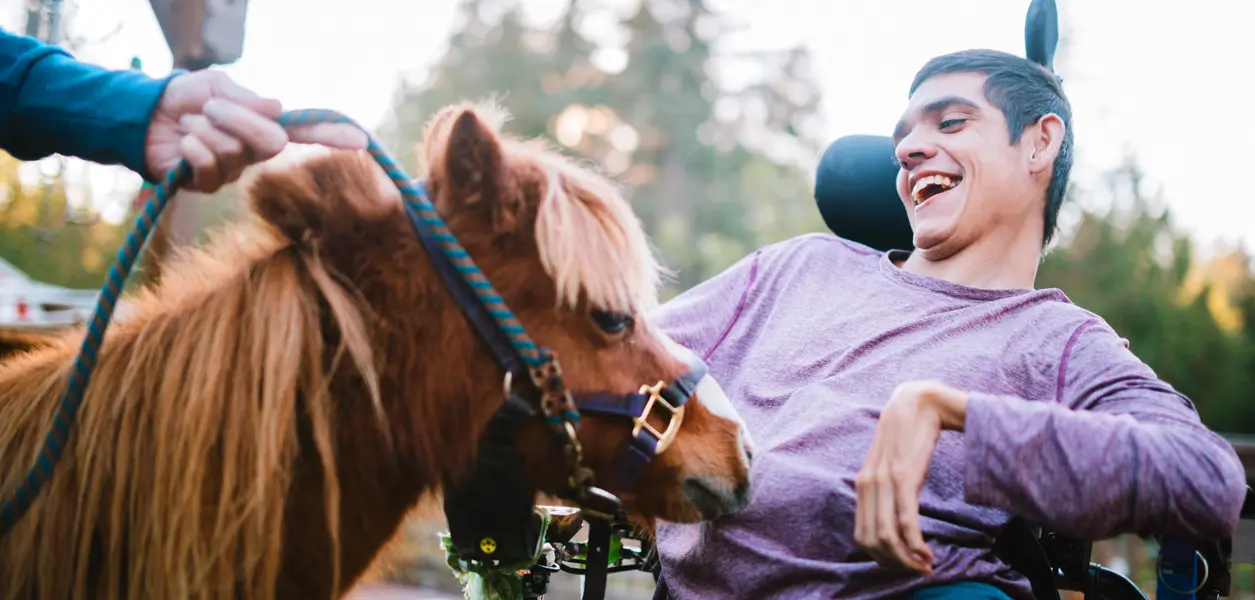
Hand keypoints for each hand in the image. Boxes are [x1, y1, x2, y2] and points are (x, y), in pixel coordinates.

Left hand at [143, 70, 367, 192]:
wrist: (143, 117)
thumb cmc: (184, 99)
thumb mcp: (217, 86)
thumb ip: (247, 99)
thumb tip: (277, 109)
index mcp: (263, 125)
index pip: (305, 131)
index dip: (332, 135)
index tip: (361, 139)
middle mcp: (254, 151)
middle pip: (271, 142)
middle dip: (239, 119)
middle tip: (211, 107)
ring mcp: (233, 170)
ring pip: (234, 151)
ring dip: (204, 128)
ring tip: (189, 123)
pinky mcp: (208, 185)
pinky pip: (209, 165)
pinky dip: (192, 146)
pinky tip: (183, 143)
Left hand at [854, 380, 966, 576]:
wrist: (920, 401)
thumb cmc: (910, 435)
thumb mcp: (892, 464)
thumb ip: (888, 487)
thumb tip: (895, 517)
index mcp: (862, 485)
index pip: (861, 535)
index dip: (881, 558)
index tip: (903, 565)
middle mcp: (868, 485)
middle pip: (871, 541)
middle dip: (894, 564)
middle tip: (917, 571)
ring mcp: (884, 481)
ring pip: (887, 536)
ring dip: (906, 559)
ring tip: (925, 566)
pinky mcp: (904, 476)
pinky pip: (905, 521)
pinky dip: (915, 544)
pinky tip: (927, 552)